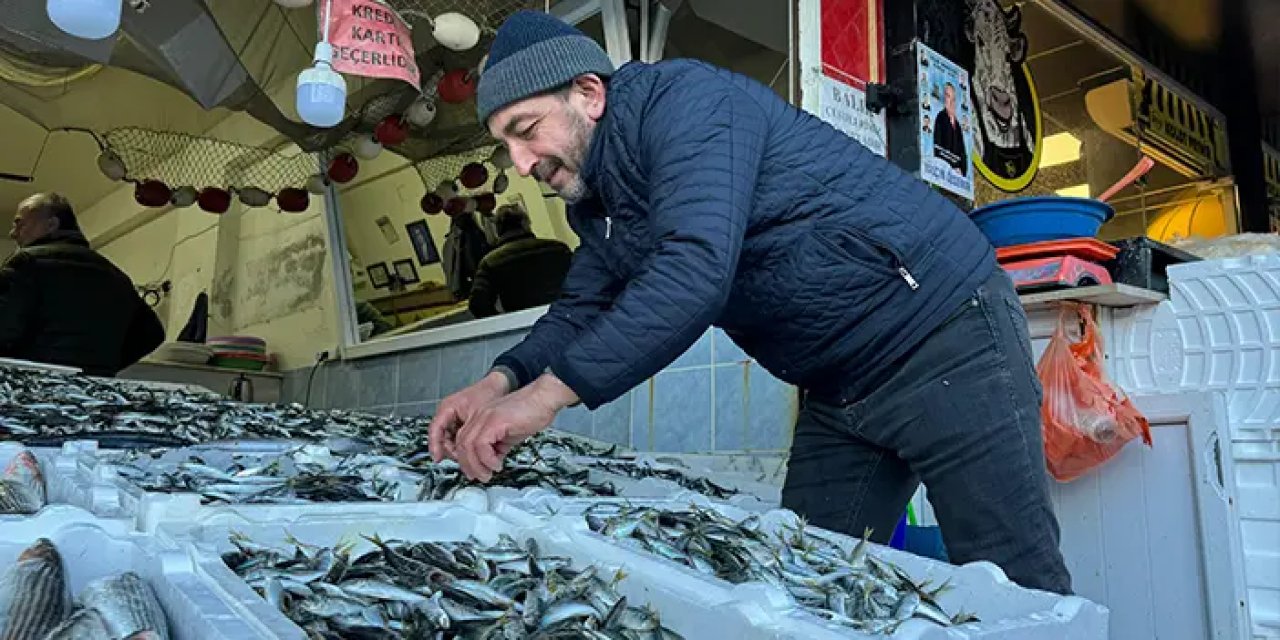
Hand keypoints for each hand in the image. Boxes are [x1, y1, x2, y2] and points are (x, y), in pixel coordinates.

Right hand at [428, 372, 509, 462]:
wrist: (499, 385)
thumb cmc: (488, 393)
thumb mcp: (478, 413)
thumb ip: (469, 432)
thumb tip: (464, 451)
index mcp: (447, 408)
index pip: (435, 430)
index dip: (435, 446)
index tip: (438, 459)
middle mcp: (447, 413)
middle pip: (442, 438)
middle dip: (452, 451)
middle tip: (465, 460)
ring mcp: (453, 418)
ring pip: (450, 441)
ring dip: (459, 451)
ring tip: (472, 456)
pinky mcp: (461, 422)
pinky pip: (458, 438)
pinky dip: (465, 446)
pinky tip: (475, 451)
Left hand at [454, 373, 578, 481]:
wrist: (545, 397)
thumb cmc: (532, 412)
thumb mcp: (510, 433)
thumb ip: (498, 445)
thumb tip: (493, 460)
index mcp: (481, 417)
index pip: (463, 440)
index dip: (466, 459)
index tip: (474, 472)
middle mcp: (479, 415)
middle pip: (461, 444)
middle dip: (468, 465)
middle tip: (480, 477)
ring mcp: (485, 417)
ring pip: (468, 446)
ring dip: (476, 465)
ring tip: (488, 474)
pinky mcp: (495, 421)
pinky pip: (481, 444)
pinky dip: (487, 459)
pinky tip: (497, 464)